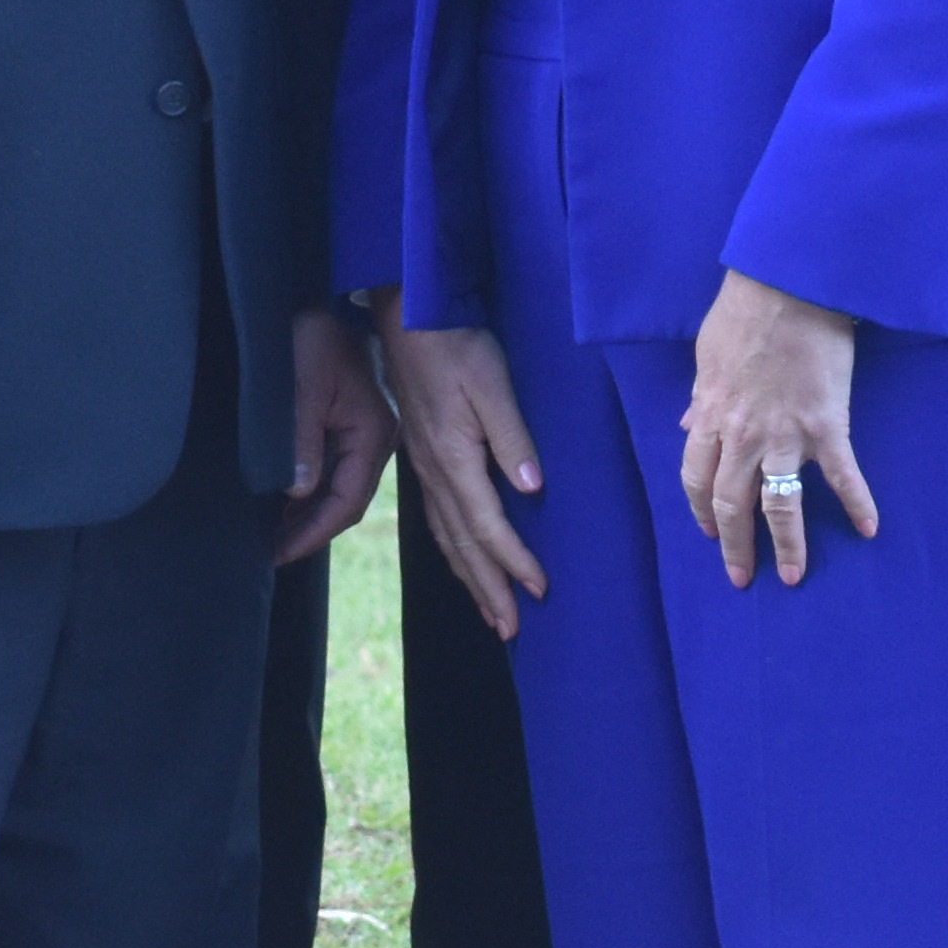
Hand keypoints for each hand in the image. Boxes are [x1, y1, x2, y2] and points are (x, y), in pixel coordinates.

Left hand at [273, 305, 392, 563]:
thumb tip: (298, 492)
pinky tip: (286, 504)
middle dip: (311, 531)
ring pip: (341, 489)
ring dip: (310, 515)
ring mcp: (365, 431)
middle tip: (271, 553)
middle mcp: (376, 438)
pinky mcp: (351, 423)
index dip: (313, 533)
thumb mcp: (303, 385)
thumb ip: (301, 439)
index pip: (347, 501)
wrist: (323, 296)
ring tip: (274, 537)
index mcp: (372, 432)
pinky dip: (312, 492)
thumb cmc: (312, 333)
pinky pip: (336, 470)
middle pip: (347, 501)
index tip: (279, 553)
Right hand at [376, 310, 552, 638]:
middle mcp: (435, 473)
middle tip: (512, 629)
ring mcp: (425, 469)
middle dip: (489, 589)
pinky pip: (437, 521)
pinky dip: (453, 552)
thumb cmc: (455, 344)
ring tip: (492, 614)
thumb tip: (531, 488)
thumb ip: (511, 434)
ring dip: (470, 579)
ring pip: (447, 538)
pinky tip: (463, 562)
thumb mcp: (491, 382)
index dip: (513, 561)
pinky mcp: (422, 459)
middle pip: (464, 545)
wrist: (408, 318)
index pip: (487, 525)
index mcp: (454, 457)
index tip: (539, 590)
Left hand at [681, 268, 874, 587]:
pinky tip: (868, 528)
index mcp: (711, 417)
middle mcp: (743, 436)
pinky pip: (842, 474)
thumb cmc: (744, 313)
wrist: (789, 285)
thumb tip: (688, 421)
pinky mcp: (827, 425)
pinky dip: (857, 503)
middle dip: (735, 546)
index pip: (697, 479)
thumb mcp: (706, 355)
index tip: (710, 532)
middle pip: (732, 505)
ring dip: (786, 545)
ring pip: (779, 504)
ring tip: (792, 576)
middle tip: (741, 577)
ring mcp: (786, 435)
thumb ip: (700, 396)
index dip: (702, 510)